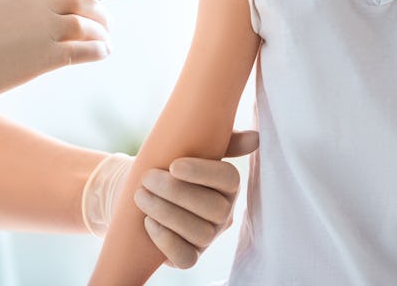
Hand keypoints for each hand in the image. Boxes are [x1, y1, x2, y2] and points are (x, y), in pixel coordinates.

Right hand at [0, 0, 109, 114]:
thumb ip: (15, 2)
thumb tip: (40, 8)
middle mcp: (33, 3)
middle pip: (82, 1)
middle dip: (99, 12)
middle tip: (105, 22)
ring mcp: (41, 29)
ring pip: (87, 25)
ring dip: (101, 33)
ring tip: (104, 40)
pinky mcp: (45, 57)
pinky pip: (84, 51)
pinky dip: (99, 50)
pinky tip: (102, 53)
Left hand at [134, 130, 258, 268]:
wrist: (145, 191)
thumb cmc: (172, 167)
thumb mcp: (197, 150)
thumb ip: (226, 142)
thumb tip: (255, 138)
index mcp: (229, 185)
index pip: (229, 179)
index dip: (202, 173)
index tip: (173, 165)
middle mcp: (225, 213)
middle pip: (214, 208)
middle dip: (177, 193)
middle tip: (148, 178)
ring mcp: (209, 237)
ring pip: (200, 233)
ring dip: (167, 213)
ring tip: (142, 196)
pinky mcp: (192, 256)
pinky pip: (187, 258)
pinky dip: (166, 241)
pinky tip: (148, 222)